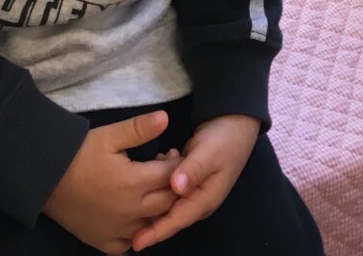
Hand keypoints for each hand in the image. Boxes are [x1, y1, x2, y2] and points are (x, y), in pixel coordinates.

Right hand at [44, 111, 178, 254]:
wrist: (46, 178)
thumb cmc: (79, 154)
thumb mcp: (110, 135)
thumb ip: (139, 128)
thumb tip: (166, 118)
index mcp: (134, 183)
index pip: (172, 176)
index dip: (176, 163)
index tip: (171, 153)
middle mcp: (131, 211)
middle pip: (167, 203)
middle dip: (172, 186)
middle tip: (163, 171)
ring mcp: (118, 230)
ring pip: (152, 226)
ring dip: (157, 210)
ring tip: (150, 191)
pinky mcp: (104, 242)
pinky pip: (129, 245)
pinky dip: (137, 234)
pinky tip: (134, 218)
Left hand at [130, 113, 260, 250]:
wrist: (236, 121)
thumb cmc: (224, 138)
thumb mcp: (209, 152)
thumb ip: (193, 169)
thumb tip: (175, 187)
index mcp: (205, 199)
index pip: (177, 220)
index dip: (156, 232)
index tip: (136, 242)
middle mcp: (199, 199)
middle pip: (170, 216)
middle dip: (149, 217)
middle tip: (126, 213)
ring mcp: (194, 189)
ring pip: (168, 201)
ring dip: (155, 191)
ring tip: (143, 174)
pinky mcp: (190, 178)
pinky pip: (171, 187)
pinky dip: (160, 178)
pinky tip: (156, 160)